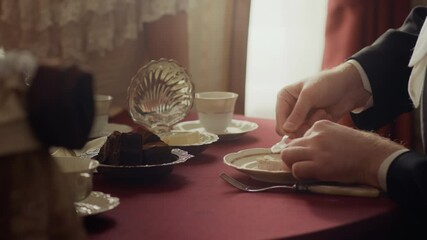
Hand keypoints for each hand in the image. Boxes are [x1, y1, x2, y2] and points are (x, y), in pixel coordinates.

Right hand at [275, 62, 370, 136]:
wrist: (348, 87)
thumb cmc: (326, 84)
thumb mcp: (309, 96)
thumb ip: (297, 114)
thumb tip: (286, 130)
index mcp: (284, 98)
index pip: (279, 120)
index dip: (287, 127)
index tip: (298, 128)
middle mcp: (290, 109)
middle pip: (288, 130)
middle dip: (301, 126)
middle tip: (314, 118)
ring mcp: (301, 117)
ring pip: (299, 133)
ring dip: (312, 124)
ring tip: (322, 112)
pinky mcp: (311, 123)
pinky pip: (310, 132)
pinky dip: (318, 125)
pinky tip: (326, 114)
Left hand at [281, 120, 405, 186]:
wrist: (374, 157)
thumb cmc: (359, 147)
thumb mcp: (337, 133)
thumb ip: (321, 137)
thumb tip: (307, 148)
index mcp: (320, 125)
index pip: (299, 137)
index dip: (302, 149)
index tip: (311, 156)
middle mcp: (315, 135)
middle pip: (289, 145)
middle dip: (293, 156)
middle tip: (302, 164)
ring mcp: (316, 150)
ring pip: (287, 155)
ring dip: (292, 164)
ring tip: (303, 170)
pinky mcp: (319, 165)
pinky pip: (296, 169)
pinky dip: (299, 175)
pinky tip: (309, 176)